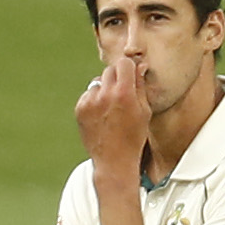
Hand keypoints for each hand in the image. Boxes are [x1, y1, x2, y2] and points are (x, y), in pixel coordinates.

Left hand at [75, 56, 150, 177]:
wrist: (113, 161)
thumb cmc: (133, 138)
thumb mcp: (144, 111)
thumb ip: (141, 86)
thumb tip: (140, 66)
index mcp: (124, 93)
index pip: (124, 63)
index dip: (129, 69)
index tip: (130, 76)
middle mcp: (105, 95)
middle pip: (110, 70)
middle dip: (117, 78)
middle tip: (122, 93)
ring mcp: (90, 102)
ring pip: (98, 82)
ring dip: (104, 89)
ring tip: (111, 108)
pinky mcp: (80, 109)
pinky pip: (88, 95)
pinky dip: (94, 100)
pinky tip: (101, 115)